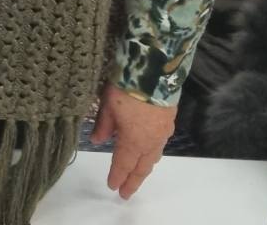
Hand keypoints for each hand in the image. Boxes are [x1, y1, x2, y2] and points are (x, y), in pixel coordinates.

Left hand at [91, 83, 176, 199]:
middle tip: (126, 193)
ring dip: (144, 168)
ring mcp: (162, 132)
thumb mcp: (106, 106)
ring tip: (136, 175)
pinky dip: (152, 154)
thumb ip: (103, 126)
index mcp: (133, 141)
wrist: (154, 72)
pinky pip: (160, 145)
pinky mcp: (169, 122)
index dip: (117, 176)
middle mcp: (150, 141)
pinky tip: (148, 153)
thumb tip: (97, 141)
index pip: (123, 164)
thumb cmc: (126, 89)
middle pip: (142, 167)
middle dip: (133, 180)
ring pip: (153, 157)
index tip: (112, 187)